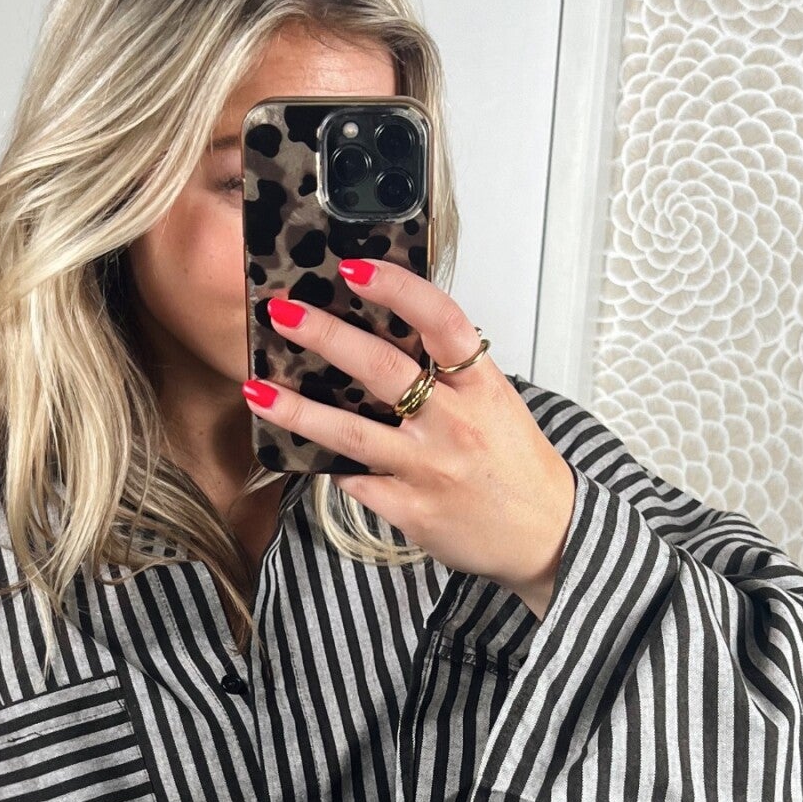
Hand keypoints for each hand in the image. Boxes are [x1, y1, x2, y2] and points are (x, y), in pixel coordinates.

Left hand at [247, 261, 577, 616]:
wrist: (547, 533)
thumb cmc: (513, 461)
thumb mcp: (494, 401)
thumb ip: (447, 370)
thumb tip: (383, 329)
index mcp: (480, 384)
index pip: (440, 322)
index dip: (398, 289)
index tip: (355, 268)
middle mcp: (455, 422)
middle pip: (383, 369)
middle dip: (327, 336)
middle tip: (283, 313)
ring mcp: (430, 468)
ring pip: (353, 433)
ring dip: (298, 410)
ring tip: (256, 391)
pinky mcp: (411, 508)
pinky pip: (355, 481)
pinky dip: (327, 465)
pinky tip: (299, 450)